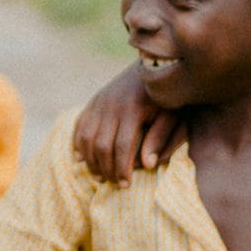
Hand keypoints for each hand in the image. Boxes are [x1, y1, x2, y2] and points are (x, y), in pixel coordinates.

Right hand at [72, 65, 157, 186]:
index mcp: (132, 109)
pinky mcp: (95, 100)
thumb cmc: (168, 97)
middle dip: (106, 169)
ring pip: (86, 137)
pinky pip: (80, 125)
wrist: (154, 65)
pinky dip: (78, 144)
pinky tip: (82, 159)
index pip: (121, 147)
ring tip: (99, 176)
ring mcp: (100, 101)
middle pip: (101, 145)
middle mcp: (111, 105)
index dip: (122, 169)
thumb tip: (147, 164)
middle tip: (113, 184)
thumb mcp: (172, 116)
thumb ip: (161, 139)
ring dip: (90, 160)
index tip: (126, 186)